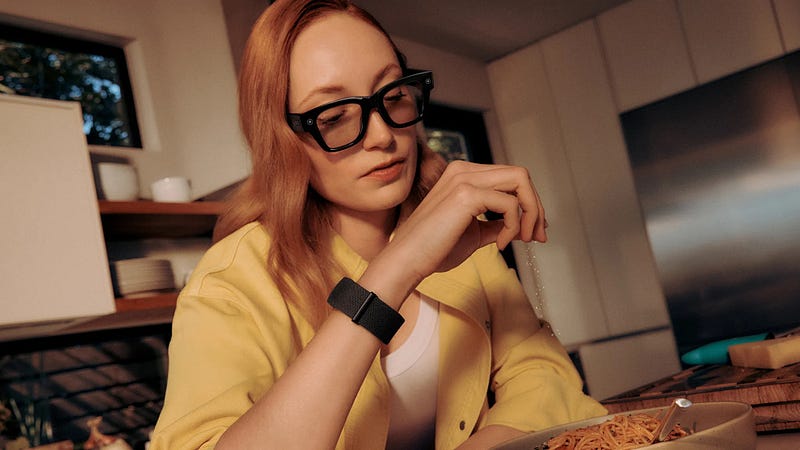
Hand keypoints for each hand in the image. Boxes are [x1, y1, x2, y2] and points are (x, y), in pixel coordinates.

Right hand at [383, 160, 546, 285]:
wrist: (406, 261)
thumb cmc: (434, 250)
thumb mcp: (474, 233)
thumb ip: (497, 223)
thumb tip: (523, 224)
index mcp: (463, 174)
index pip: (510, 178)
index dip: (529, 203)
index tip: (534, 231)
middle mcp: (464, 170)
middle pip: (520, 175)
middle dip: (536, 206)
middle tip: (538, 236)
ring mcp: (464, 179)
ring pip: (520, 182)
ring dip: (531, 213)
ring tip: (523, 239)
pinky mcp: (466, 194)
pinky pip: (509, 204)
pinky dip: (514, 225)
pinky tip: (499, 244)